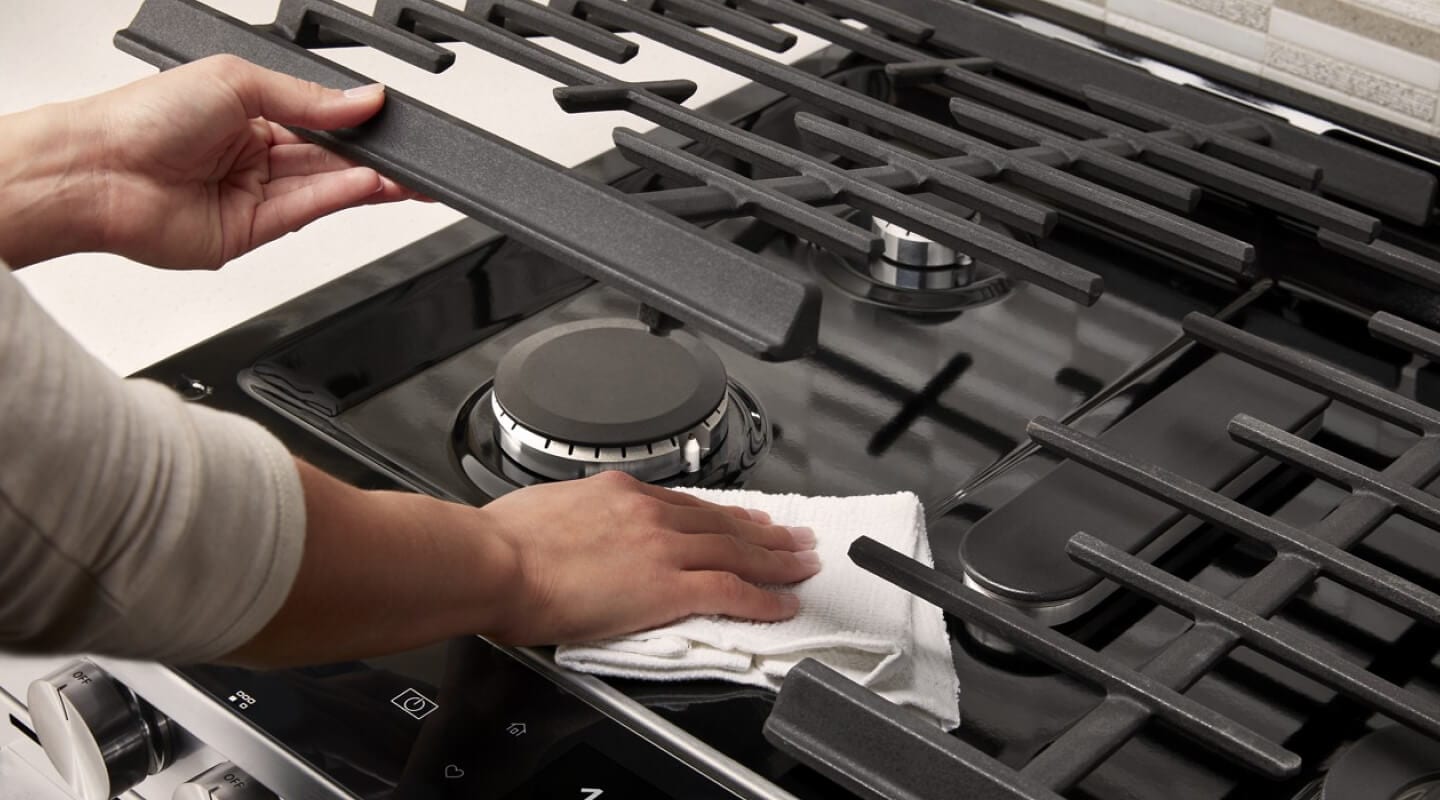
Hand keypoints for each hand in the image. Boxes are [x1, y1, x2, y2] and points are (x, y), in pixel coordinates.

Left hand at [0, 54, 417, 268]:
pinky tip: (368, 186)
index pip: (318, 121)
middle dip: (374, 159)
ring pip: (323, 188)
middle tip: (414, 159)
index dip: (356, 124)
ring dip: (367, 182)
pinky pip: (305, 212)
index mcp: (246, 112)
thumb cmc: (143, 116)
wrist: (98, 171)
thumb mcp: (238, 82)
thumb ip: (307, 98)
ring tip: (404, 177)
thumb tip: (363, 99)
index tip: (392, 123)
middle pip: (328, 159)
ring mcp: (251, 195)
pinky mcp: (249, 233)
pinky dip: (338, 199)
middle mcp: (250, 156)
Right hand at [479, 471, 820, 644]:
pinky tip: (782, 604)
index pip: (688, 504)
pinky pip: (730, 592)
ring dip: (777, 559)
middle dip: (766, 531)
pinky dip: (763, 599)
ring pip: (738, 552)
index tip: (747, 516)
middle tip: (796, 536)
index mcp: (619, 492)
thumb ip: (575, 518)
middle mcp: (649, 513)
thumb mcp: (543, 509)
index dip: (725, 513)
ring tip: (804, 564)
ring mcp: (662, 549)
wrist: (493, 562)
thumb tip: (573, 531)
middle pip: (724, 523)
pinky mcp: (666, 587)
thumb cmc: (501, 544)